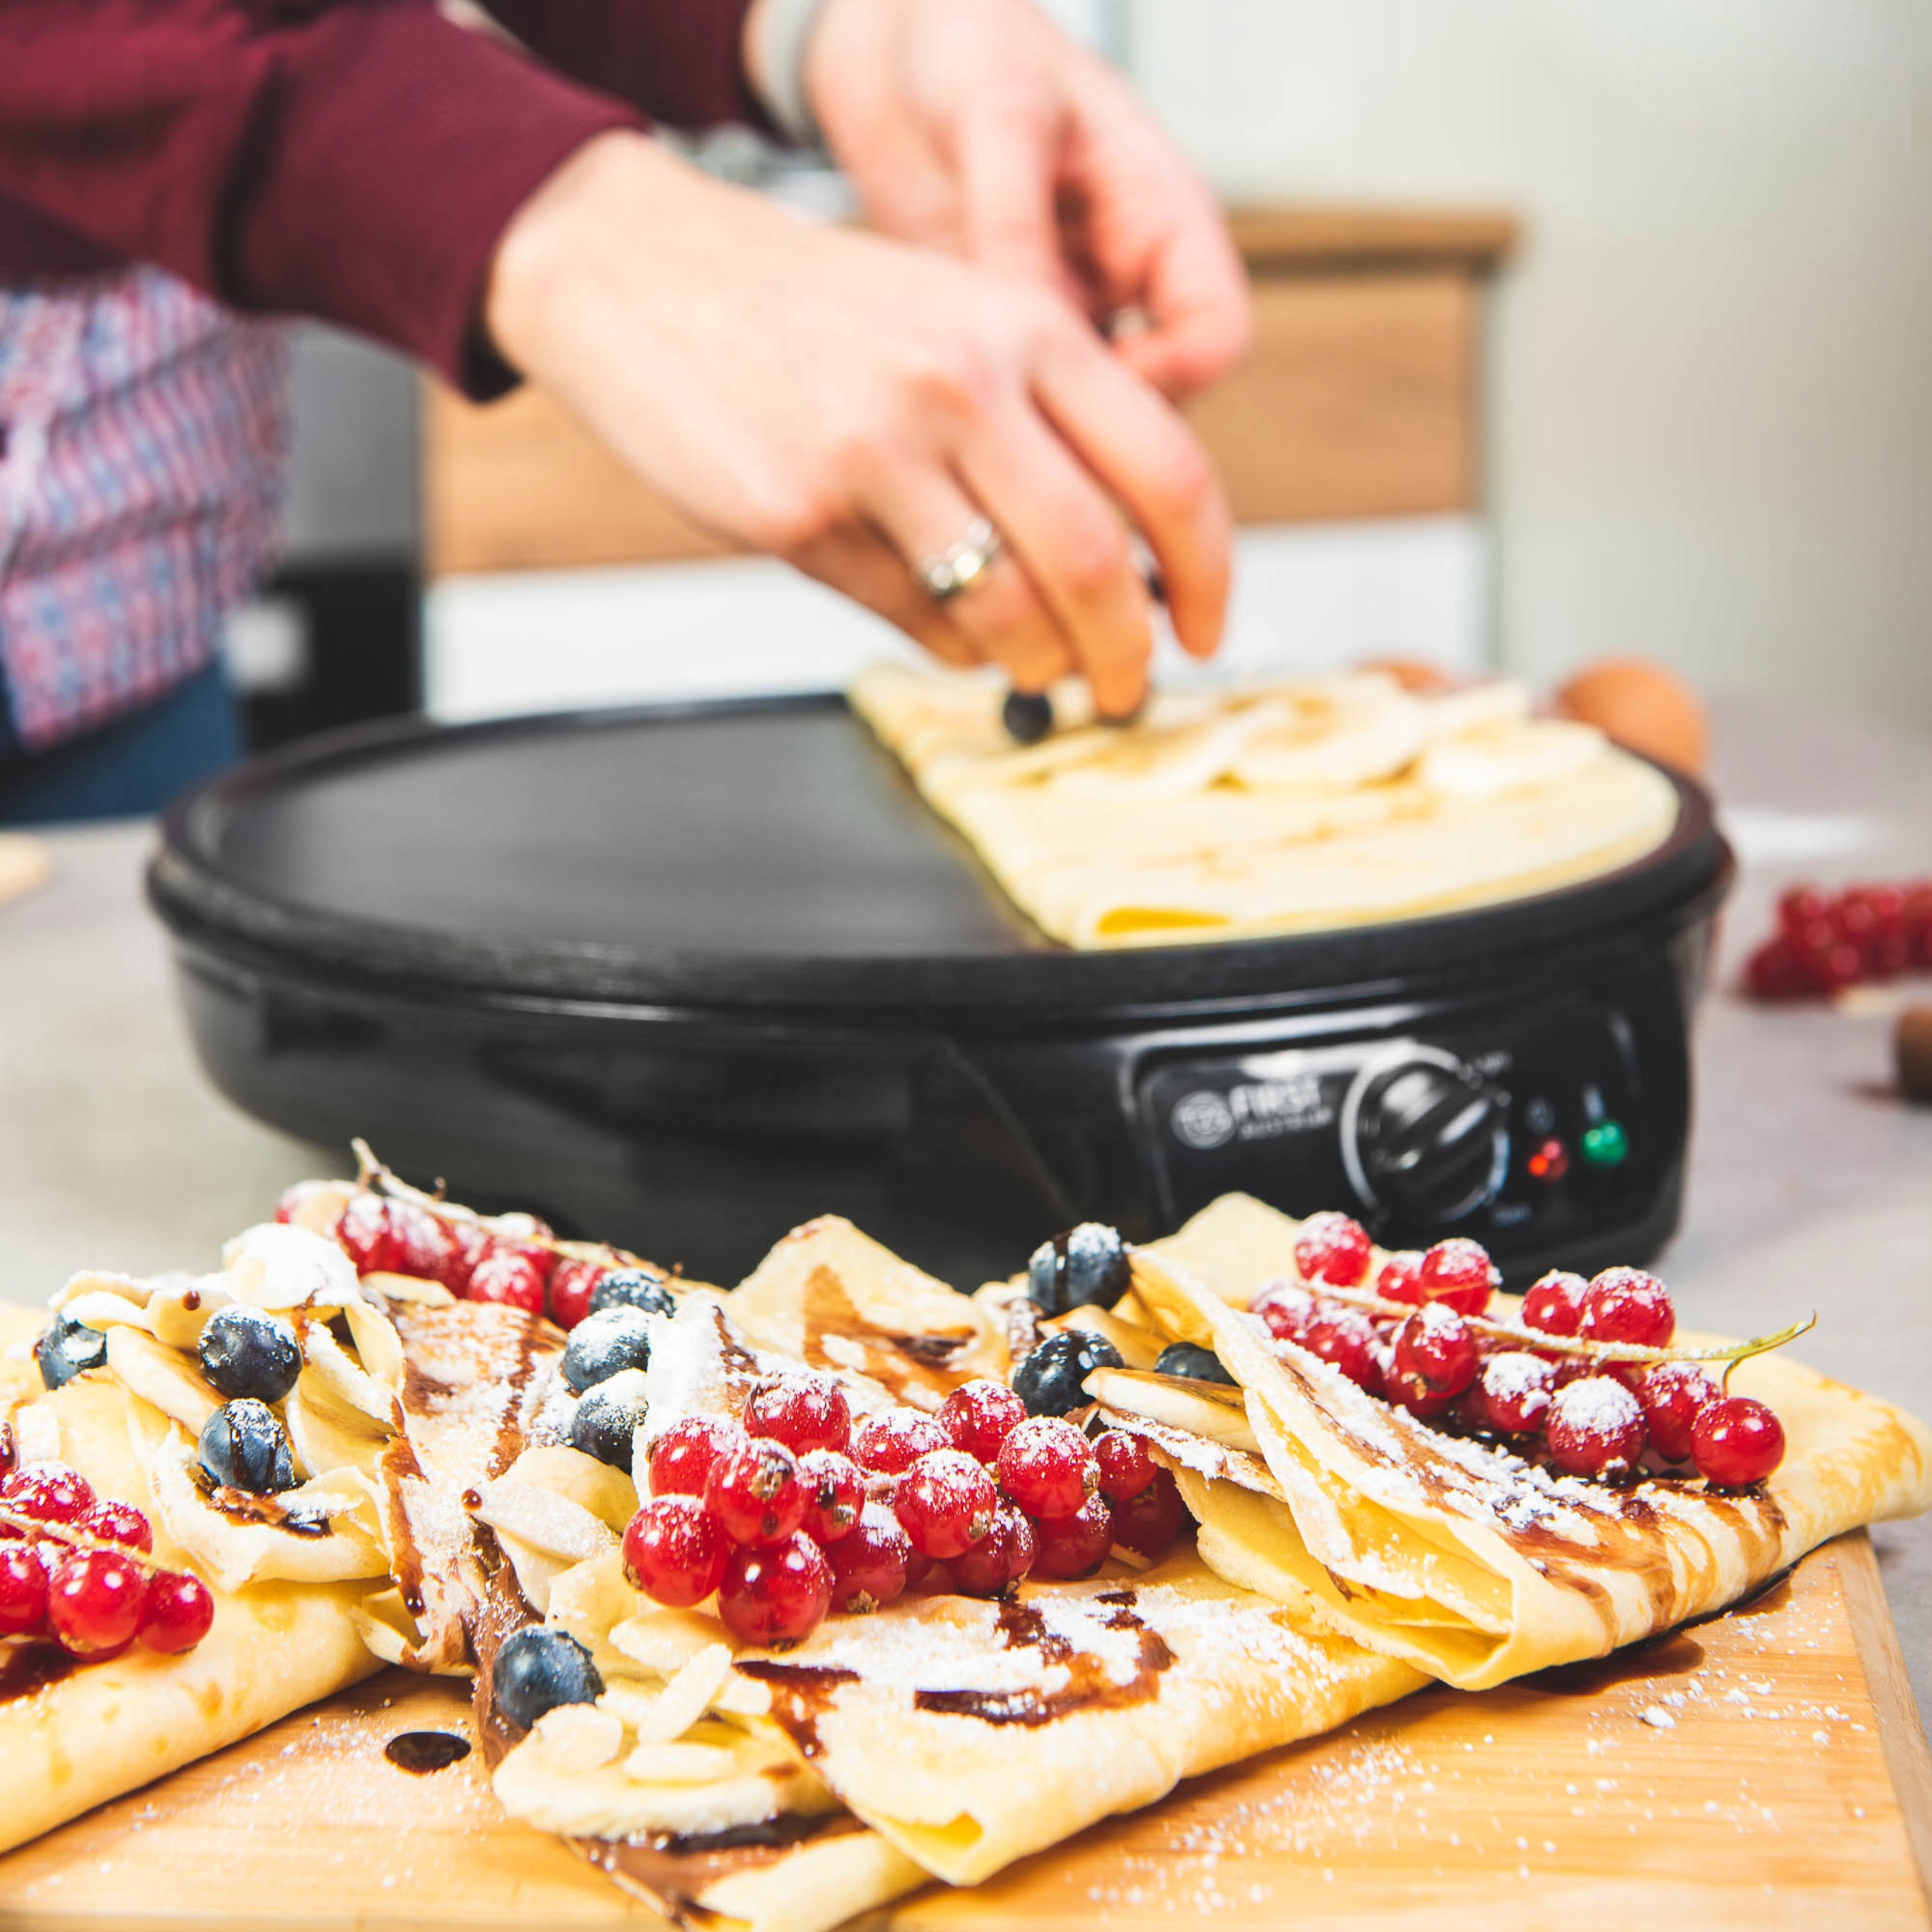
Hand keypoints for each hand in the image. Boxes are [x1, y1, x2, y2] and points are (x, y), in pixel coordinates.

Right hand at [484, 132, 1229, 713]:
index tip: (1209, 630)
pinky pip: (913, 622)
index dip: (1210, 576)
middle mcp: (964, 383)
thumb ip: (1050, 421)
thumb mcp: (959, 318)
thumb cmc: (816, 311)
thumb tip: (1132, 566)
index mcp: (1026, 326)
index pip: (1170, 474)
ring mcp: (878, 453)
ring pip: (1008, 615)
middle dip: (1127, 656)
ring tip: (1037, 671)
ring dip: (1039, 668)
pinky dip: (950, 648)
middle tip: (1126, 689)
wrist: (648, 272)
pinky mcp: (801, 517)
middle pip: (1098, 567)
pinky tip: (946, 627)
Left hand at [786, 0, 1251, 398]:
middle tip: (1017, 449)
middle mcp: (1122, 283)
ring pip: (1083, 422)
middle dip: (1099, 435)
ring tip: (967, 435)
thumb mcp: (998, 114)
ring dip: (1036, 440)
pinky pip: (1014, 412)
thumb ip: (1016, 224)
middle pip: (1155, 403)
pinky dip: (985, 427)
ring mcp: (1064, 320)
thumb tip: (1029, 338)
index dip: (1168, 379)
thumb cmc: (969, 44)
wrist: (887, 50)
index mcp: (1161, 218)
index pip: (1215, 336)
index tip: (1084, 393)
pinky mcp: (1002, 346)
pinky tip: (936, 419)